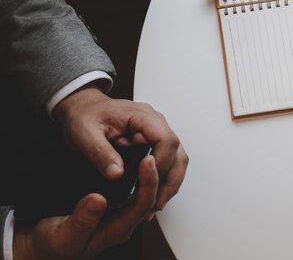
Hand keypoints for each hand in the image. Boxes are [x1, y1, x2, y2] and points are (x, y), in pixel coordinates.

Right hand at [13, 155, 158, 259]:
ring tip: (144, 149)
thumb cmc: (53, 244)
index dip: (148, 183)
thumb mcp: (64, 236)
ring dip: (143, 170)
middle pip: (147, 195)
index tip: (147, 161)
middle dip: (152, 173)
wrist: (40, 241)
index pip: (142, 205)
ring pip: (139, 189)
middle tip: (150, 150)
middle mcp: (122, 220)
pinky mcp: (108, 201)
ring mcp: (117, 211)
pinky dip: (131, 170)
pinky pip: (127, 185)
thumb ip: (82, 221)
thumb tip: (98, 200)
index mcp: (118, 230)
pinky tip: (130, 156)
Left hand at [53, 84, 188, 212]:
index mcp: (143, 116)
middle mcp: (155, 123)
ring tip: (157, 204)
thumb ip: (101, 153)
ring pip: (177, 160)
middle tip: (157, 202)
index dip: (161, 164)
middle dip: (170, 180)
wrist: (83, 109)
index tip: (147, 182)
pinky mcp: (153, 144)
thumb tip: (117, 173)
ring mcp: (156, 134)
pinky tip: (154, 194)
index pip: (167, 141)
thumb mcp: (85, 134)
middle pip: (178, 153)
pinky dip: (164, 180)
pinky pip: (168, 162)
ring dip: (170, 183)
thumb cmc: (85, 116)